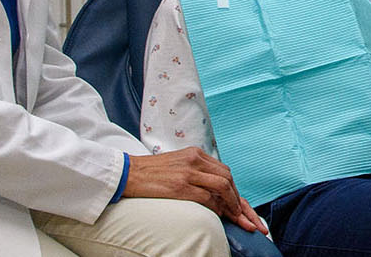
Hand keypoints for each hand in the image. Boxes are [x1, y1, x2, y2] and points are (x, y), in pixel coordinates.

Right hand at [124, 148, 266, 233]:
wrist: (127, 173)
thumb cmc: (151, 172)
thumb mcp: (177, 163)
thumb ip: (196, 171)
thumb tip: (213, 189)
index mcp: (195, 153)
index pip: (224, 171)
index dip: (235, 190)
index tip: (241, 205)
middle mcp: (194, 160)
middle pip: (228, 178)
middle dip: (238, 199)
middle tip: (244, 215)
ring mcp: (188, 173)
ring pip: (222, 186)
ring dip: (232, 203)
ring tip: (235, 217)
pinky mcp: (180, 186)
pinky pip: (207, 198)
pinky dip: (216, 208)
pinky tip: (218, 215)